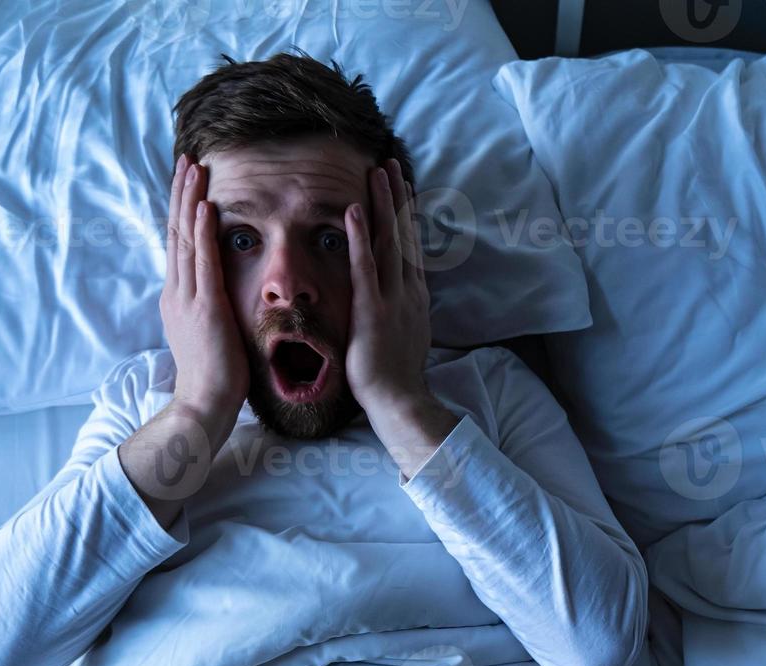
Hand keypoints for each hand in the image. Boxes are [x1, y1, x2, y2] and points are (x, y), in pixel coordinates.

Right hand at [161, 155, 246, 419]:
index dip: (182, 210)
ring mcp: (188, 297)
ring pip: (186, 238)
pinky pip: (203, 261)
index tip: (188, 181)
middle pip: (176, 231)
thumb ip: (209, 307)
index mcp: (178, 296)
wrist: (204, 402)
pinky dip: (203, 231)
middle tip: (186, 160)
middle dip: (181, 193)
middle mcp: (177, 291)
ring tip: (194, 168)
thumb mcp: (209, 332)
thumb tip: (217, 292)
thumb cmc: (214, 374)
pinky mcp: (205, 306)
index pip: (180, 243)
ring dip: (190, 200)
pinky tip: (206, 205)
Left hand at [344, 158, 432, 412]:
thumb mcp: (403, 336)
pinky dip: (359, 236)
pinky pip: (365, 266)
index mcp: (413, 296)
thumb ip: (399, 311)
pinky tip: (351, 210)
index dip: (405, 214)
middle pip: (404, 233)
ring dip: (382, 204)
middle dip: (397, 197)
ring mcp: (392, 298)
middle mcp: (408, 290)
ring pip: (389, 241)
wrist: (399, 401)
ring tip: (378, 171)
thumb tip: (396, 300)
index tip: (400, 186)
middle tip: (391, 163)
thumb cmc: (394, 377)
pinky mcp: (373, 310)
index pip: (409, 245)